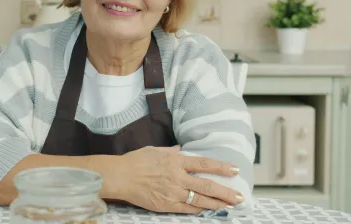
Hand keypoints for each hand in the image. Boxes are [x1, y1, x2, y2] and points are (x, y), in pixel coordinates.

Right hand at [115, 145, 242, 213]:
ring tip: (230, 206)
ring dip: (217, 203)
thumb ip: (170, 152)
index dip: (221, 167)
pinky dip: (200, 210)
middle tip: (240, 197)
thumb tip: (180, 151)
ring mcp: (173, 192)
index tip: (234, 170)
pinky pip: (187, 209)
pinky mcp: (166, 205)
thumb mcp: (155, 150)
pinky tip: (209, 210)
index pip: (204, 164)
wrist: (120, 176)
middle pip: (207, 185)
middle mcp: (177, 177)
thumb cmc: (136, 161)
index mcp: (176, 161)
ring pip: (200, 200)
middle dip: (226, 192)